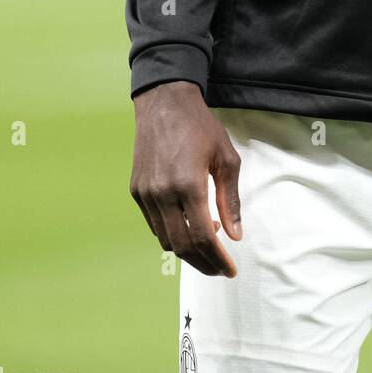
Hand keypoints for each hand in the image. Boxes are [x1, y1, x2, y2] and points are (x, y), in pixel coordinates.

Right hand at [130, 80, 242, 277]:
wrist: (164, 103)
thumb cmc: (200, 127)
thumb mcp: (226, 158)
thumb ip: (231, 200)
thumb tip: (235, 234)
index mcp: (188, 184)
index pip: (202, 237)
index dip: (217, 259)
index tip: (230, 269)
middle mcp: (162, 193)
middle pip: (181, 246)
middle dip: (203, 263)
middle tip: (220, 269)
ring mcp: (145, 194)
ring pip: (165, 239)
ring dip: (187, 251)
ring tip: (209, 244)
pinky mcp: (136, 191)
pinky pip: (154, 225)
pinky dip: (172, 234)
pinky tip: (189, 226)